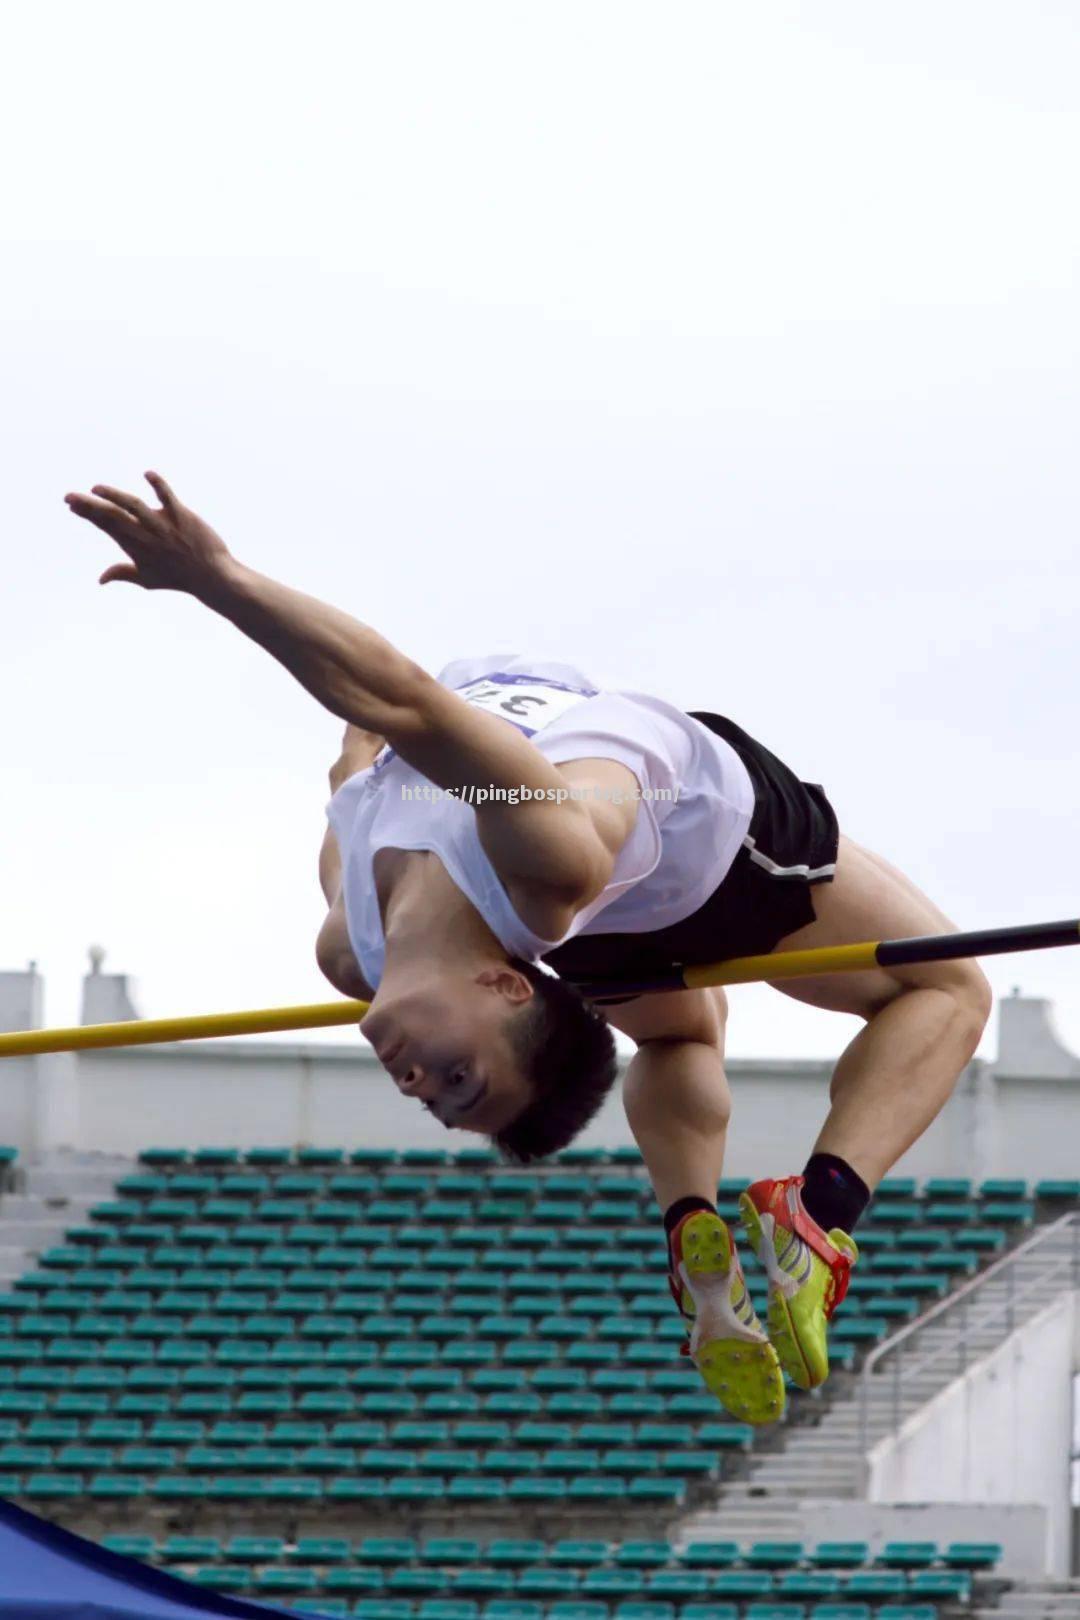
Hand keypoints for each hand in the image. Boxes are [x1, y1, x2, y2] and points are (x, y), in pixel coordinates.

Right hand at [64, 472, 234, 596]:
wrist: (211, 577)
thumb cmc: (179, 579)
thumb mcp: (147, 580)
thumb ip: (122, 574)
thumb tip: (100, 579)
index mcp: (135, 547)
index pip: (106, 526)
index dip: (88, 514)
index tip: (72, 504)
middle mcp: (146, 535)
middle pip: (113, 516)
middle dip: (89, 506)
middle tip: (70, 497)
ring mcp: (163, 525)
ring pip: (134, 506)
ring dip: (114, 496)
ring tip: (97, 489)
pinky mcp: (182, 516)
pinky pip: (168, 497)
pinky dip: (158, 485)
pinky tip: (147, 473)